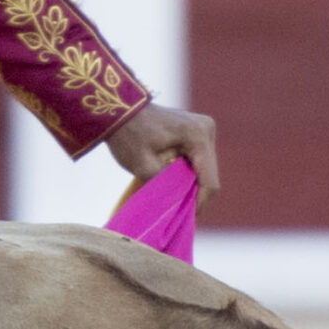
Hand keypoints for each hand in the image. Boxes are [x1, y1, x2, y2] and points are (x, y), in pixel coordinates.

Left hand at [105, 102, 220, 207]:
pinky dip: (189, 172)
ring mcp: (204, 128)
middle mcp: (206, 129)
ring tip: (174, 196)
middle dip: (195, 193)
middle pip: (209, 174)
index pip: (208, 179)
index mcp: (197, 136)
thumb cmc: (127, 136)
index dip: (200, 202)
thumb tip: (181, 204)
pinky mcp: (198, 130)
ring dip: (192, 183)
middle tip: (178, 210)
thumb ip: (167, 187)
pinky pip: (199, 159)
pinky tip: (174, 182)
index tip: (188, 218)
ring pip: (205, 168)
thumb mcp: (144, 167)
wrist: (118, 110)